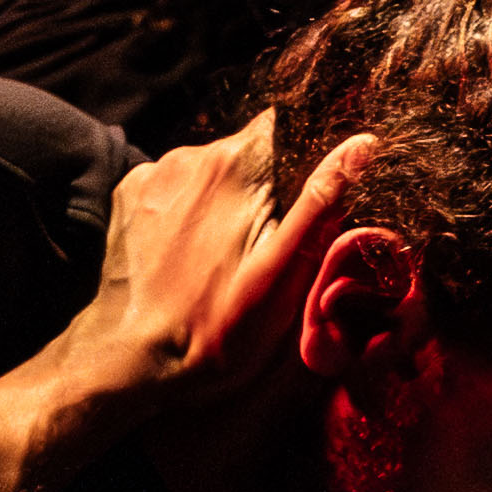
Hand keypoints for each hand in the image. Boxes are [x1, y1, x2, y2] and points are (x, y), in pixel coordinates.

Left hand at [74, 122, 343, 404]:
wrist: (130, 366)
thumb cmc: (213, 332)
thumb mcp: (283, 276)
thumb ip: (321, 205)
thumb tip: (363, 145)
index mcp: (234, 166)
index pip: (287, 125)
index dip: (306, 156)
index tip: (307, 199)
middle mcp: (188, 156)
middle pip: (249, 151)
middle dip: (267, 187)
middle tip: (266, 247)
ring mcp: (152, 175)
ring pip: (212, 171)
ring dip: (227, 200)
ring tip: (224, 258)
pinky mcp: (128, 196)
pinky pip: (176, 188)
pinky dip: (189, 212)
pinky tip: (190, 255)